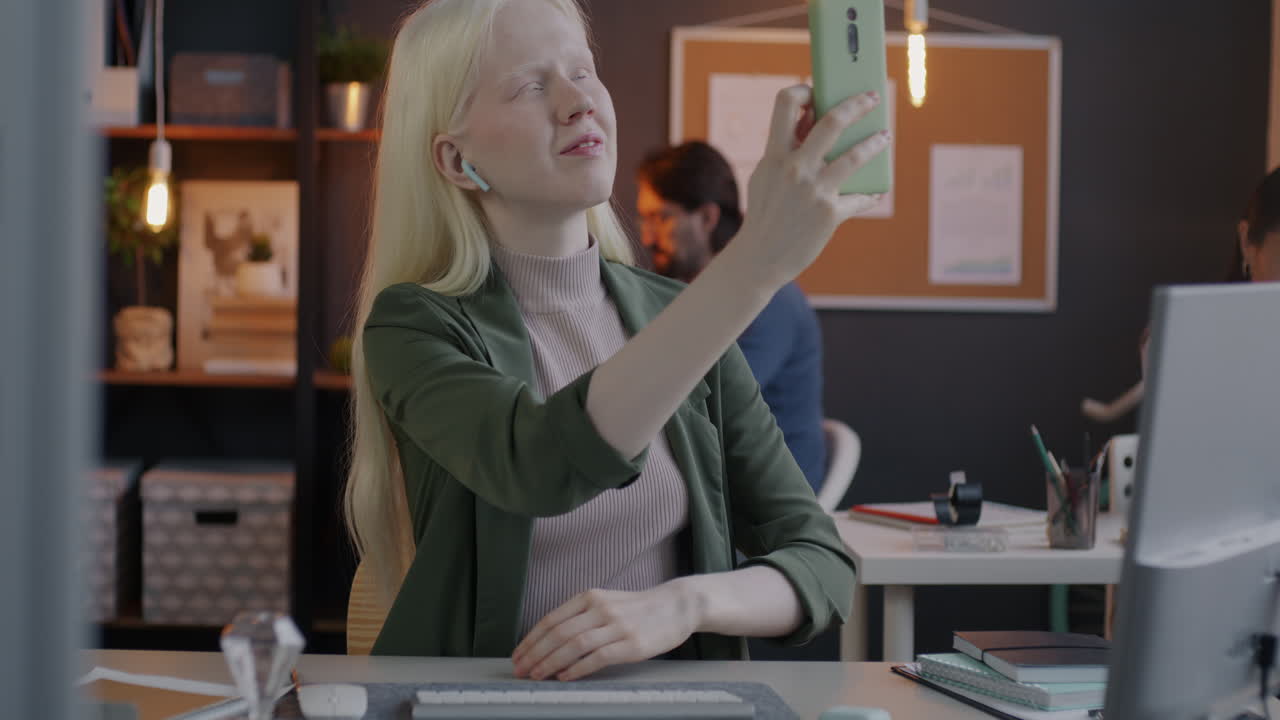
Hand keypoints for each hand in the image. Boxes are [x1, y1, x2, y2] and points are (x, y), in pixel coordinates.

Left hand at [511, 583, 699, 680]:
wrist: (676, 606)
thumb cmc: (638, 608)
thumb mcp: (606, 602)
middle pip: (558, 633)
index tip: (519, 655)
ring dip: (551, 662)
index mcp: (590, 597)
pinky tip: (565, 677)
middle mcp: (601, 609)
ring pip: (574, 645)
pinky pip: (597, 658)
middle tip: (521, 670)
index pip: (552, 619)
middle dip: (535, 653)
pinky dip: (577, 668)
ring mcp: (617, 626)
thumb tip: (550, 640)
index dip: (531, 639)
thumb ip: (580, 616)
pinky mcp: (631, 644)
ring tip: (538, 675)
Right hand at [728, 85, 890, 288]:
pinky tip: (877, 190)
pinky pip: (858, 197)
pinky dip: (869, 194)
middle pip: (832, 121)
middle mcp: (795, 169)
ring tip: (884, 136)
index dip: (802, 90)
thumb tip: (814, 123)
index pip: (784, 103)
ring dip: (876, 142)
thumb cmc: (765, 213)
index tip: (816, 90)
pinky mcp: (830, 213)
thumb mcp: (766, 177)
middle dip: (857, 104)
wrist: (759, 258)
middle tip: (872, 98)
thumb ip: (786, 150)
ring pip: (855, 156)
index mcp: (775, 155)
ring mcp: (814, 191)